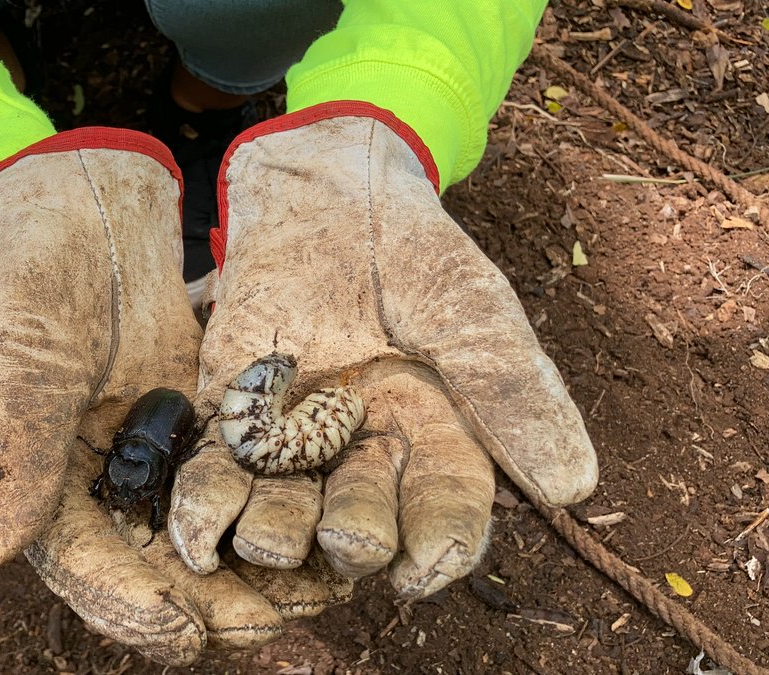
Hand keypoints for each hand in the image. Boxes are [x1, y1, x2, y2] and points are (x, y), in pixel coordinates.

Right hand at [0, 129, 342, 662]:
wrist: (79, 204)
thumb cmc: (31, 267)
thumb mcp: (16, 342)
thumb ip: (3, 439)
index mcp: (35, 483)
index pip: (81, 564)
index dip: (129, 604)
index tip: (184, 631)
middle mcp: (97, 486)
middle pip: (155, 570)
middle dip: (213, 605)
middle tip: (273, 627)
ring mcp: (154, 460)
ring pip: (208, 538)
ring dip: (259, 572)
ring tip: (320, 593)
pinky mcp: (203, 429)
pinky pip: (244, 485)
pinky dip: (281, 509)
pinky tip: (330, 525)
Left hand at [169, 103, 597, 599]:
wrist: (321, 188)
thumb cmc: (408, 246)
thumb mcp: (467, 307)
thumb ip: (508, 388)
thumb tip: (572, 487)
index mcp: (438, 437)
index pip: (445, 512)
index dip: (438, 547)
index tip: (422, 567)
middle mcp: (367, 455)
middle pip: (363, 527)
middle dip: (354, 539)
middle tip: (345, 535)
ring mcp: (297, 443)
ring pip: (287, 518)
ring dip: (276, 538)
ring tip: (269, 537)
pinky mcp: (235, 420)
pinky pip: (219, 478)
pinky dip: (204, 510)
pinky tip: (195, 535)